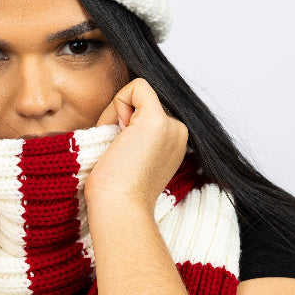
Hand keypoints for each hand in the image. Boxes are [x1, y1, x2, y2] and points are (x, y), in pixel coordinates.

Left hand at [85, 78, 187, 211]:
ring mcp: (172, 126)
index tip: (120, 149)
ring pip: (139, 93)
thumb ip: (134, 133)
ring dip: (118, 113)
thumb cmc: (115, 190)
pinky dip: (119, 101)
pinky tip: (117, 132)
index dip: (124, 122)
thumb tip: (121, 110)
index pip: (146, 110)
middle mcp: (179, 133)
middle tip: (117, 149)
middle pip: (141, 101)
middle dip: (121, 116)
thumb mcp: (131, 153)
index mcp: (174, 142)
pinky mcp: (157, 121)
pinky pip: (137, 86)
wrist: (117, 208)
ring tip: (118, 146)